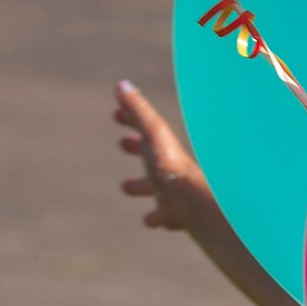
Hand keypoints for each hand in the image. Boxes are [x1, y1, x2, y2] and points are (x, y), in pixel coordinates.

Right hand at [115, 79, 221, 241]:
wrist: (190, 201)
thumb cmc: (169, 165)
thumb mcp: (152, 132)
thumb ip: (137, 109)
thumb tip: (121, 84)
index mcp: (164, 148)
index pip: (146, 127)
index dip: (131, 118)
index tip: (116, 114)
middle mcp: (170, 168)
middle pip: (151, 155)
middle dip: (136, 148)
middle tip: (121, 143)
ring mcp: (173, 192)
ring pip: (156, 187)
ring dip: (141, 185)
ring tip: (125, 186)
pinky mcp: (174, 215)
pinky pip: (164, 215)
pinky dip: (155, 216)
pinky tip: (149, 221)